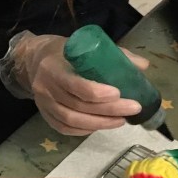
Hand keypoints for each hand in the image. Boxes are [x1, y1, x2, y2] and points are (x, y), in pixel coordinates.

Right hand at [0, 31, 149, 135]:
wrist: (35, 60)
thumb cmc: (65, 53)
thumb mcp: (86, 47)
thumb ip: (114, 54)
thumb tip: (142, 66)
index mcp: (54, 67)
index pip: (75, 85)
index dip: (97, 92)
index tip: (119, 93)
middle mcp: (45, 88)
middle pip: (77, 106)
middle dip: (108, 110)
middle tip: (132, 108)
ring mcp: (43, 104)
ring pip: (72, 121)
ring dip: (100, 123)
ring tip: (122, 120)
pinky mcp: (45, 115)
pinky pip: (65, 129)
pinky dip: (85, 131)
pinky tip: (102, 125)